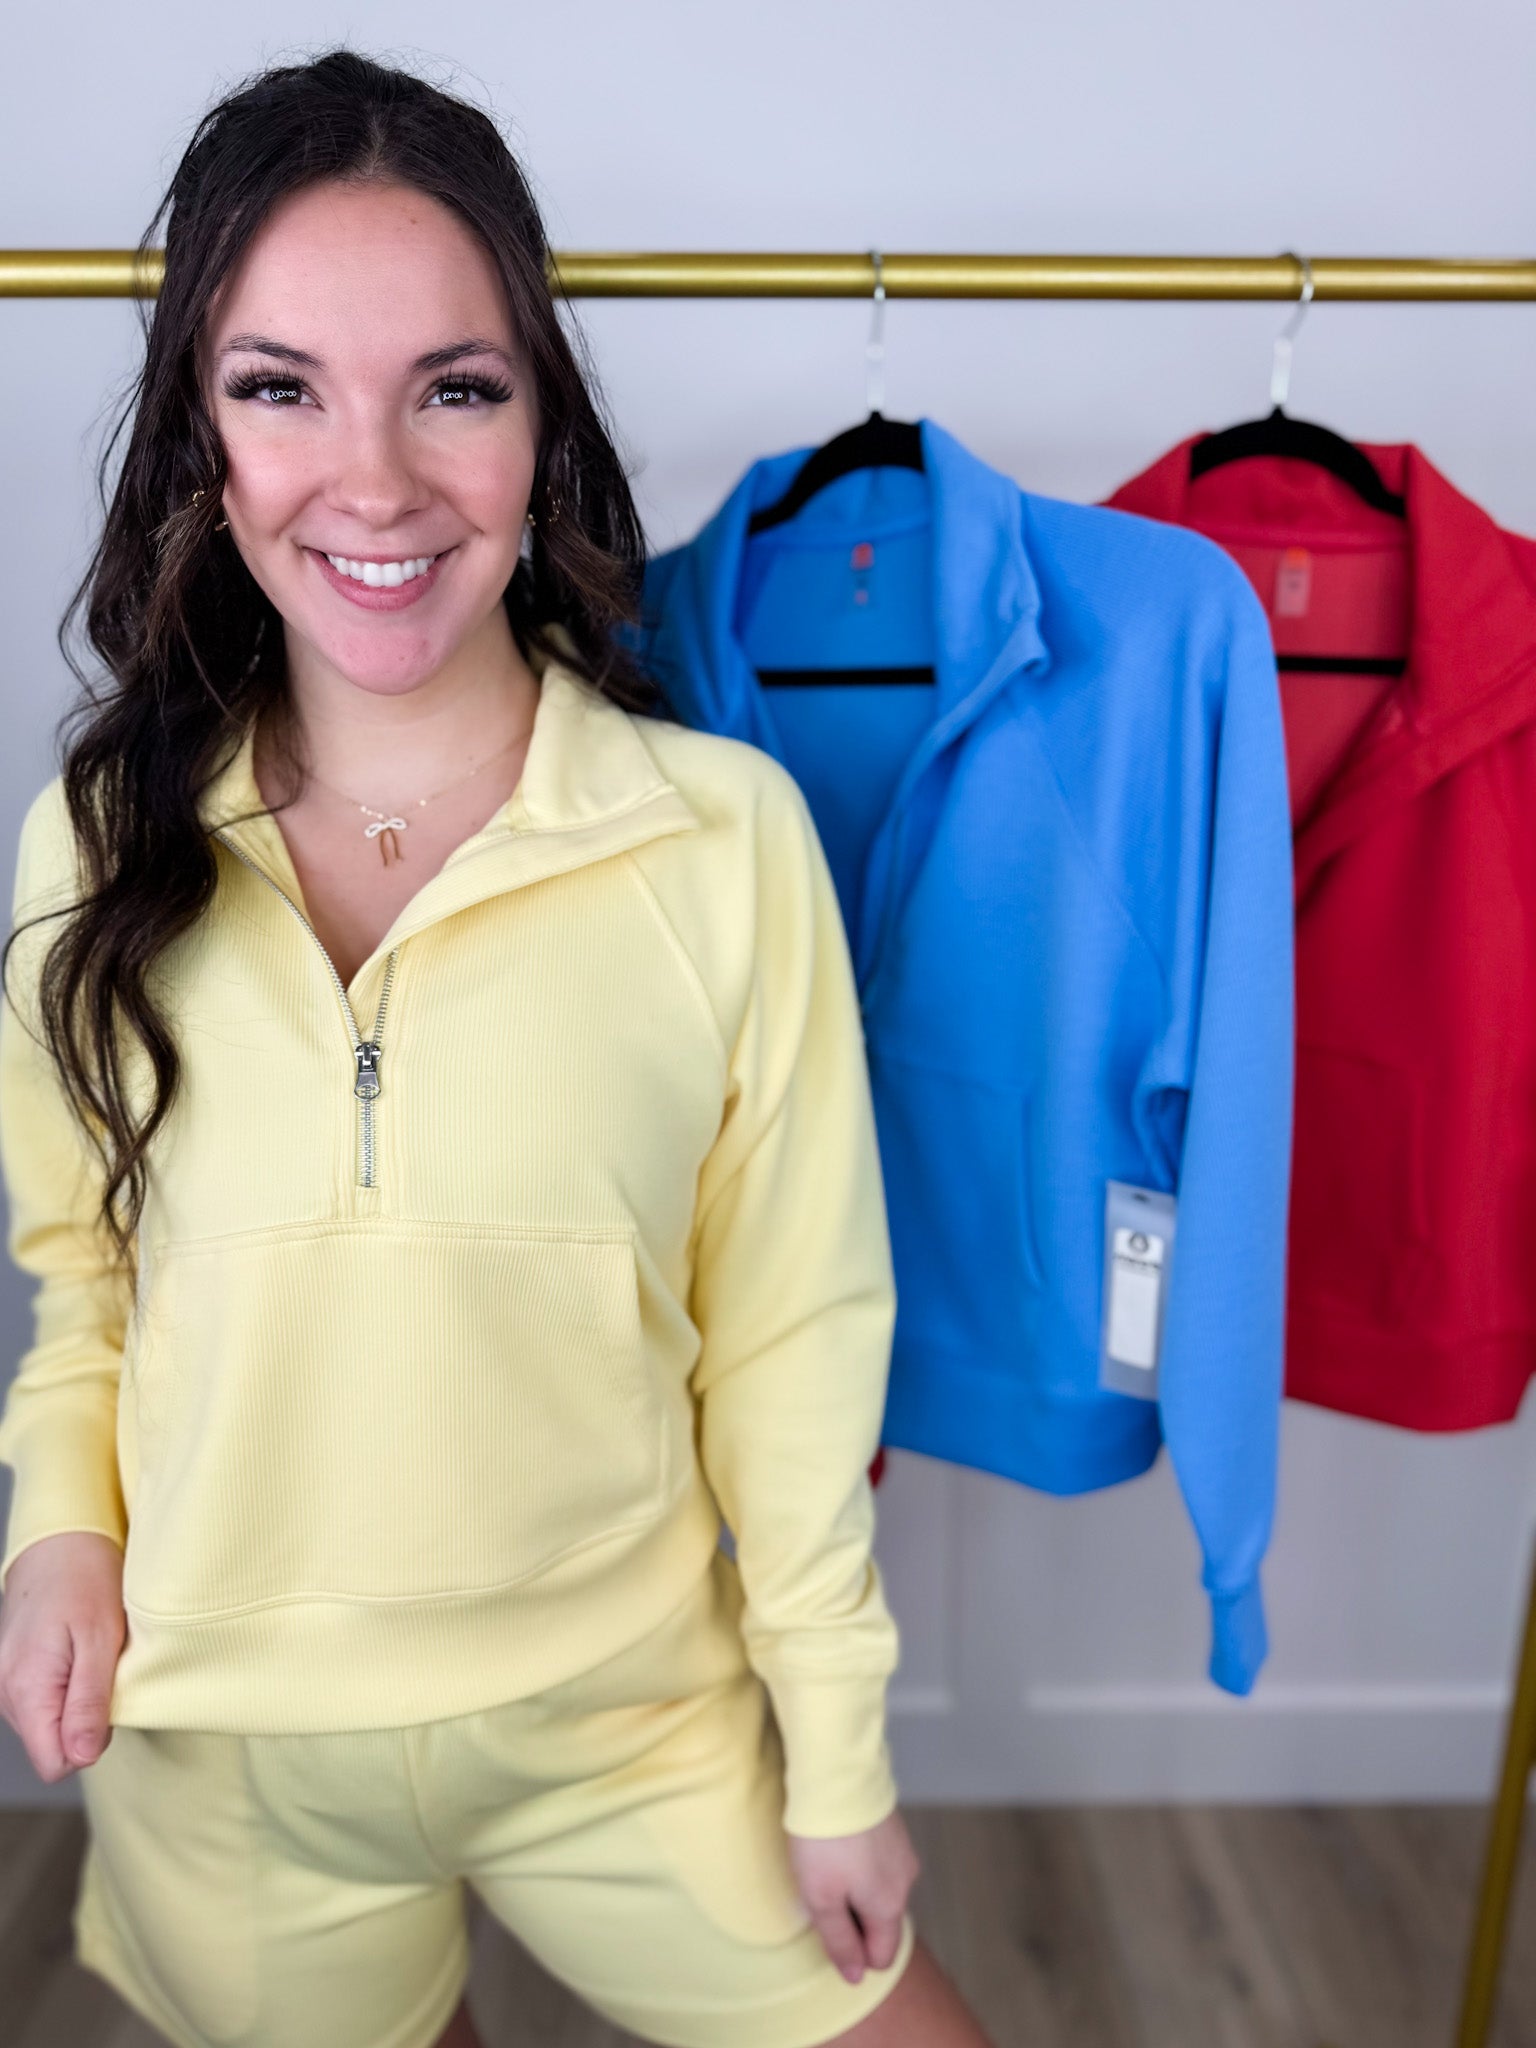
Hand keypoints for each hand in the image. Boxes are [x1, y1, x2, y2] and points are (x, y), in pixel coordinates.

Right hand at [0, 1532, 125, 1782]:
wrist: (59, 1539)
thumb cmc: (84, 1578)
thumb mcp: (100, 1638)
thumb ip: (88, 1702)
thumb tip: (83, 1758)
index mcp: (25, 1689)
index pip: (54, 1763)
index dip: (90, 1744)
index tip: (108, 1703)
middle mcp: (5, 1693)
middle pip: (52, 1745)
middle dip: (86, 1721)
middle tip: (104, 1670)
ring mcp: (5, 1683)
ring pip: (48, 1724)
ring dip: (77, 1701)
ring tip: (90, 1656)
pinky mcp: (12, 1672)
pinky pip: (42, 1702)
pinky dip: (65, 1686)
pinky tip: (76, 1654)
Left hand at [786, 1807, 921, 1982]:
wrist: (837, 1774)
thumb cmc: (824, 1839)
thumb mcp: (821, 1899)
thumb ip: (840, 1941)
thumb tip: (855, 1977)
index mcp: (889, 1906)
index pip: (882, 1955)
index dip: (854, 1953)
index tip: (827, 1925)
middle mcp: (905, 1881)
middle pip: (880, 1921)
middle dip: (851, 1917)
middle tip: (821, 1891)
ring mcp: (902, 1852)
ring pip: (879, 1890)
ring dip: (854, 1887)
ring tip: (825, 1862)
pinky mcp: (893, 1828)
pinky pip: (878, 1862)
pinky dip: (859, 1862)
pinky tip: (837, 1843)